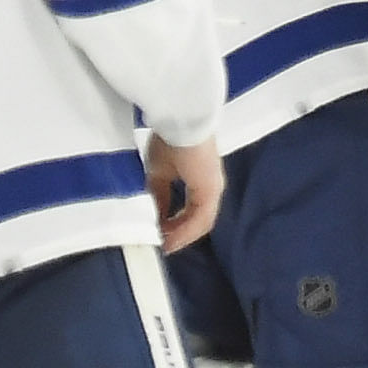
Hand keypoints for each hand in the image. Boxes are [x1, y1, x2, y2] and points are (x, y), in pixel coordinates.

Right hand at [145, 133, 224, 250]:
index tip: (157, 236)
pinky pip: (200, 218)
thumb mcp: (158, 173)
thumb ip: (159, 195)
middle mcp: (210, 187)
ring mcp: (213, 189)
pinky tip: (170, 239)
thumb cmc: (170, 139)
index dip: (175, 226)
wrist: (180, 122)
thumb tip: (154, 216)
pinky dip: (185, 231)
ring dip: (181, 236)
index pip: (191, 211)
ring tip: (163, 245)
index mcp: (200, 181)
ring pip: (201, 223)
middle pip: (198, 221)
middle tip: (159, 245)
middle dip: (177, 235)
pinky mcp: (211, 189)